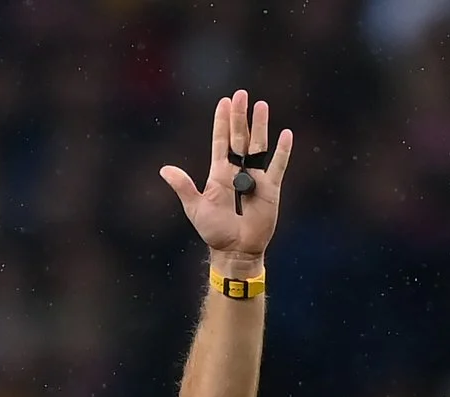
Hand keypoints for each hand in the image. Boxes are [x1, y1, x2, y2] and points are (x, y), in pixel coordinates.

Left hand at [160, 91, 292, 269]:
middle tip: (241, 94)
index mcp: (219, 174)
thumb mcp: (195, 207)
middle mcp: (238, 171)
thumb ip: (183, 187)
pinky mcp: (271, 188)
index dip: (222, 123)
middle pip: (239, 138)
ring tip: (261, 105)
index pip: (220, 142)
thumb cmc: (213, 231)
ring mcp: (256, 177)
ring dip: (260, 126)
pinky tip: (285, 134)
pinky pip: (278, 166)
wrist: (234, 249)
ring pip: (258, 146)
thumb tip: (164, 169)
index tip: (224, 102)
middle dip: (239, 116)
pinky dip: (282, 151)